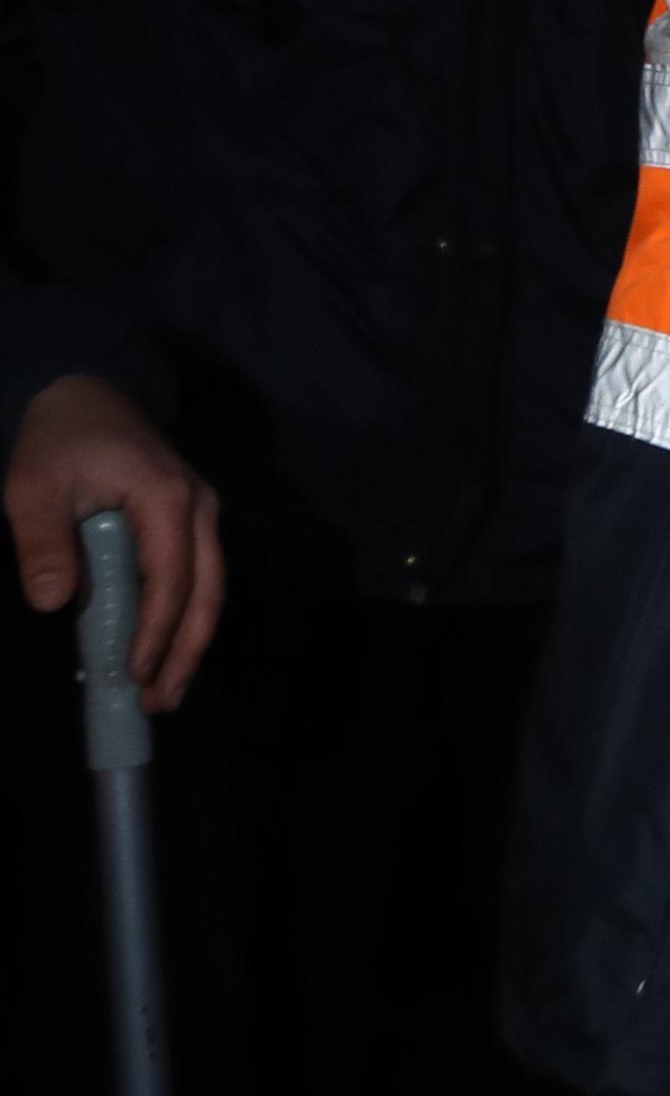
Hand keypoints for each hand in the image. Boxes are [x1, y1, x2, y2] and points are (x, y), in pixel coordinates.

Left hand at [9, 375, 222, 709]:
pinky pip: (198, 577)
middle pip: (206, 590)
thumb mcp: (32, 487)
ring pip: (210, 588)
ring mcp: (201, 513)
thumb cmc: (59, 440)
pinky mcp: (190, 521)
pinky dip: (185, 619)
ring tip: (165, 691)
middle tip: (160, 702)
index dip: (154, 630)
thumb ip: (43, 543)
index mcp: (165, 497)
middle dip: (185, 651)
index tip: (132, 674)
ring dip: (190, 642)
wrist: (86, 393)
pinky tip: (163, 650)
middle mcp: (199, 507)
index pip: (169, 577)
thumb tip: (51, 605)